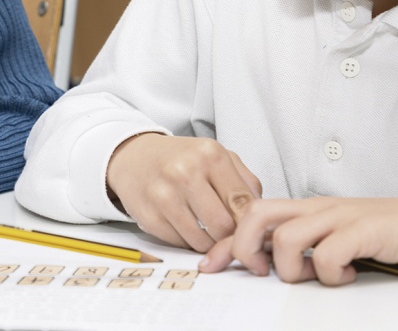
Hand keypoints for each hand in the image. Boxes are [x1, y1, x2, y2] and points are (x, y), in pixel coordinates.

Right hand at [105, 134, 260, 251]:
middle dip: (231, 236)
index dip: (251, 223)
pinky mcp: (149, 217)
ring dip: (210, 243)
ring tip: (210, 232)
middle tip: (231, 235)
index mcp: (209, 154)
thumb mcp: (216, 156)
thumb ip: (245, 181)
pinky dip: (188, 242)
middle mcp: (185, 172)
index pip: (243, 202)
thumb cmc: (181, 159)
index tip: (253, 231)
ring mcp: (164, 196)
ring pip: (202, 240)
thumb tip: (262, 215)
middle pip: (224, 226)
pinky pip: (180, 243)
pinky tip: (188, 228)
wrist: (134, 157)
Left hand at [198, 197, 397, 285]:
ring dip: (292, 268)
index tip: (210, 266)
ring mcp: (339, 217)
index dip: (227, 242)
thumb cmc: (381, 234)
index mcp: (307, 209)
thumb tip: (267, 266)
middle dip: (245, 248)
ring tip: (314, 275)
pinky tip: (346, 275)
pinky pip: (328, 254)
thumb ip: (302, 246)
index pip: (252, 217)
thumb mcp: (333, 236)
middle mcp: (317, 208)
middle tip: (262, 273)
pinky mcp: (363, 231)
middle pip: (257, 215)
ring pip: (286, 238)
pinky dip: (330, 274)